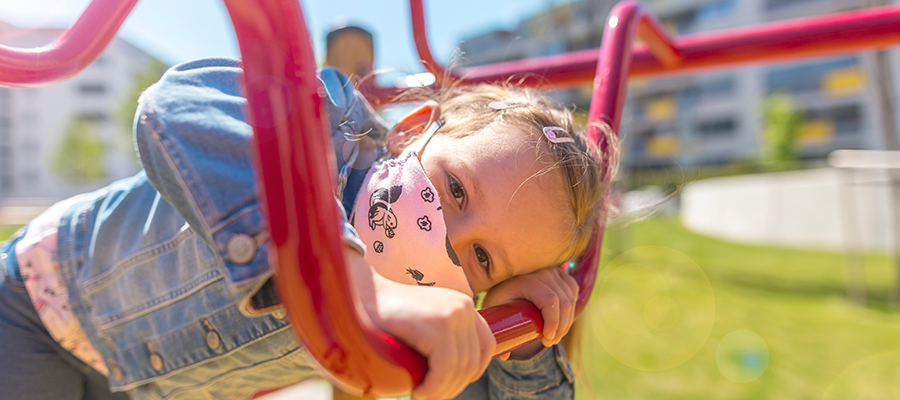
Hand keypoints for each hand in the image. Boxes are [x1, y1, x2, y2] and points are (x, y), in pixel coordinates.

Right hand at [346, 248, 494, 399]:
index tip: (451, 384)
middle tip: (429, 397)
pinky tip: (418, 392)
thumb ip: (443, 338)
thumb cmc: (389, 315)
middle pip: (471, 362)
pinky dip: (433, 387)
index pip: (486, 345)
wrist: (362, 295)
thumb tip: (461, 375)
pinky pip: (444, 369)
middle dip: (451, 387)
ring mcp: (454, 315)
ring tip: (421, 396)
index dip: (473, 371)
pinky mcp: (439, 326)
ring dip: (440, 391)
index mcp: (464, 305)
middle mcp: (465, 307)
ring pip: (458, 369)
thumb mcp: (425, 323)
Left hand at [482, 267, 577, 358]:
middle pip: (563, 302)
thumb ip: (498, 330)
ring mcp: (552, 270)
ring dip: (567, 320)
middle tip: (550, 342)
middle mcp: (542, 272)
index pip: (550, 301)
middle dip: (561, 327)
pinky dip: (571, 304)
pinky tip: (564, 317)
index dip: (553, 322)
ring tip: (555, 335)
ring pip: (570, 297)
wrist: (501, 273)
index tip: (547, 339)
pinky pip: (572, 288)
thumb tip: (505, 355)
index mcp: (527, 280)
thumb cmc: (497, 292)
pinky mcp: (557, 271)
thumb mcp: (494, 308)